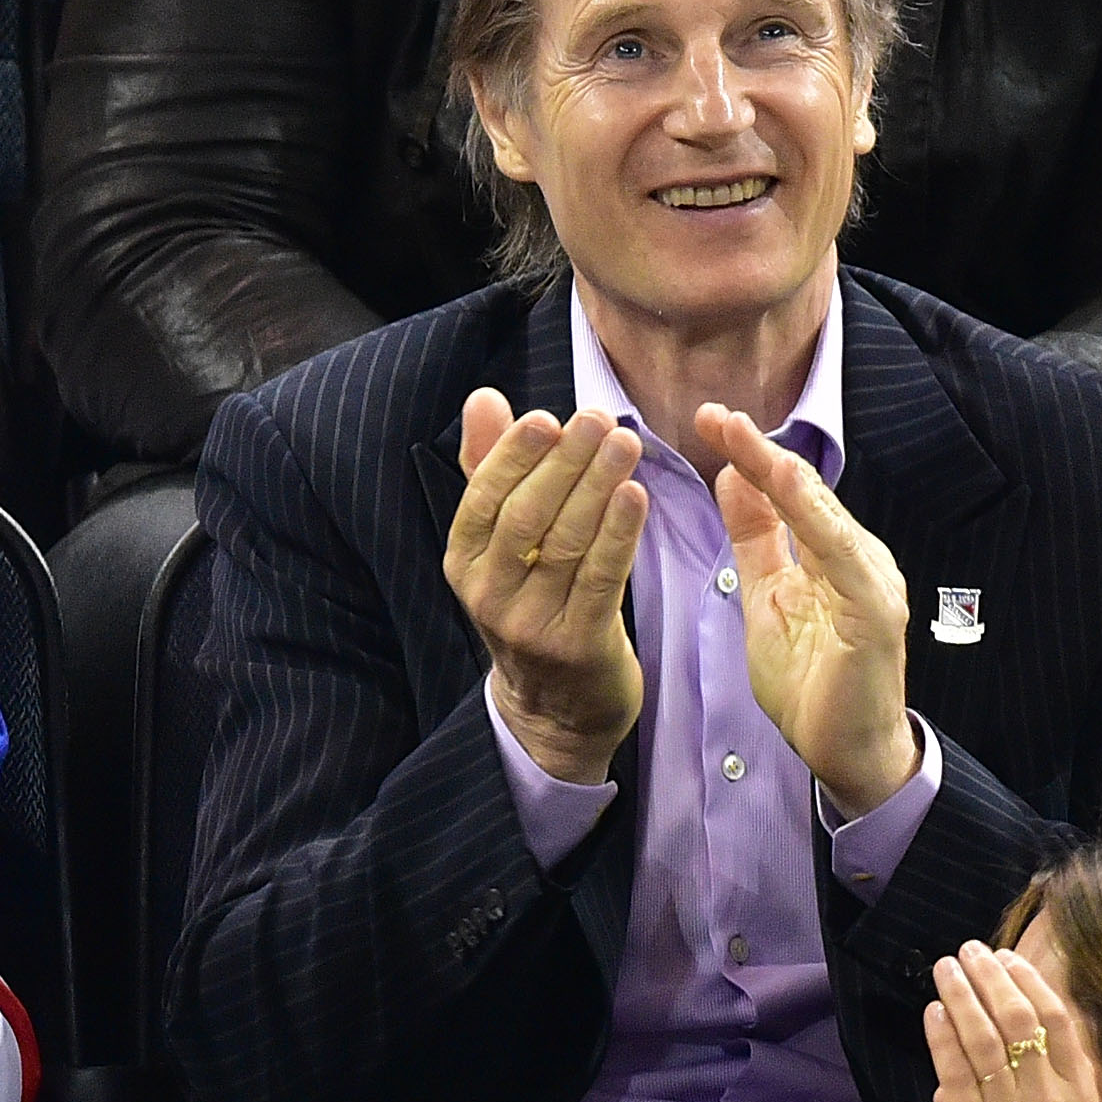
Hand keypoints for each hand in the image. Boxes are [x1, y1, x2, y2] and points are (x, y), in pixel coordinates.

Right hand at [444, 388, 647, 783]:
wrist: (558, 705)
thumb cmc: (535, 601)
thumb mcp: (502, 543)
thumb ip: (493, 468)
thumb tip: (484, 397)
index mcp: (465, 561)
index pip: (484, 497)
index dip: (515, 455)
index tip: (549, 417)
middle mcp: (488, 593)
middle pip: (527, 515)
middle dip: (565, 462)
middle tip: (598, 418)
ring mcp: (531, 623)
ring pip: (566, 542)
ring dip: (598, 486)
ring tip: (626, 443)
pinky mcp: (577, 644)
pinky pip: (600, 578)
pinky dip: (619, 533)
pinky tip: (637, 495)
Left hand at [698, 404, 919, 817]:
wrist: (847, 750)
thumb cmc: (813, 682)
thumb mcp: (766, 597)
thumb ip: (756, 540)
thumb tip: (731, 479)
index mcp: (829, 554)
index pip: (786, 494)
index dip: (748, 456)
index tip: (709, 422)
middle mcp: (856, 557)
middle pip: (803, 494)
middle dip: (758, 453)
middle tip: (715, 414)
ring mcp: (871, 581)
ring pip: (824, 516)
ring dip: (785, 476)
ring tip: (750, 440)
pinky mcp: (876, 611)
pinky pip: (843, 557)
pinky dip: (817, 519)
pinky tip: (791, 489)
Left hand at [925, 941, 1101, 1101]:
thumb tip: (1054, 1071)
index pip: (1061, 1026)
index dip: (1034, 986)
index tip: (1012, 963)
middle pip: (1022, 1018)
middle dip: (994, 977)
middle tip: (972, 951)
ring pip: (985, 1037)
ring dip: (963, 994)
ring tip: (947, 966)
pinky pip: (956, 1074)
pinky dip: (943, 1037)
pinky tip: (933, 1012)